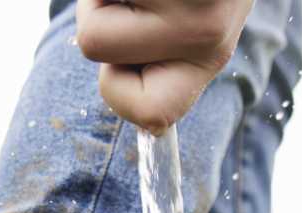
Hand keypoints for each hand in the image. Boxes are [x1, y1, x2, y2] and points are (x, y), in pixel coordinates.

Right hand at [77, 0, 254, 131]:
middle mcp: (207, 31)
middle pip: (94, 44)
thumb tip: (120, 81)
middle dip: (97, 9)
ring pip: (91, 9)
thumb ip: (160, 51)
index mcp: (209, 55)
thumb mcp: (196, 16)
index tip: (124, 62)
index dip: (117, 92)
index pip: (153, 113)